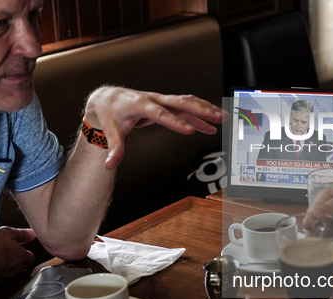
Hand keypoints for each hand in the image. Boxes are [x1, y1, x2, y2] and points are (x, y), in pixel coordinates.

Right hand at [0, 227, 35, 285]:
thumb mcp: (7, 233)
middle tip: (10, 255)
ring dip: (9, 268)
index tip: (20, 247)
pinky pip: (1, 278)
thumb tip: (32, 234)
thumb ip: (21, 234)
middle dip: (20, 262)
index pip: (30, 256)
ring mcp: (8, 277)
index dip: (25, 252)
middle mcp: (18, 268)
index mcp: (22, 256)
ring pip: (13, 273)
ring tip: (0, 262)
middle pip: (23, 266)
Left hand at [84, 87, 227, 169]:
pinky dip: (200, 112)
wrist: (109, 98)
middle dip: (201, 110)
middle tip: (218, 119)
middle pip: (180, 103)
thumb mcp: (109, 131)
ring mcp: (161, 100)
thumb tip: (110, 165)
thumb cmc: (110, 113)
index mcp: (139, 104)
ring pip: (187, 102)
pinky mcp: (165, 104)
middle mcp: (153, 99)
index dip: (175, 122)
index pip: (160, 114)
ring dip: (206, 109)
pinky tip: (211, 121)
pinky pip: (186, 107)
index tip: (190, 131)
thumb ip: (114, 149)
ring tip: (223, 118)